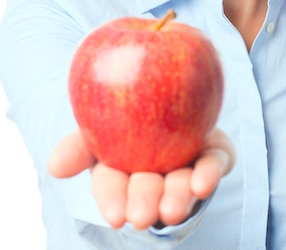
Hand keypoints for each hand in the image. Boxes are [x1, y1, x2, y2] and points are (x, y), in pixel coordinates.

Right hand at [48, 128, 234, 229]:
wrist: (172, 86)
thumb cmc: (127, 117)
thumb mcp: (96, 125)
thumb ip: (78, 145)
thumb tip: (54, 166)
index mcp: (122, 168)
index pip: (113, 187)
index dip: (113, 201)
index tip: (116, 215)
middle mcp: (155, 171)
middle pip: (149, 190)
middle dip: (146, 204)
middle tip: (144, 216)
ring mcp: (186, 164)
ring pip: (181, 184)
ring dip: (177, 198)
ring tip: (173, 208)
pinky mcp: (214, 153)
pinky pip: (214, 164)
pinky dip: (209, 174)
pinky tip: (203, 183)